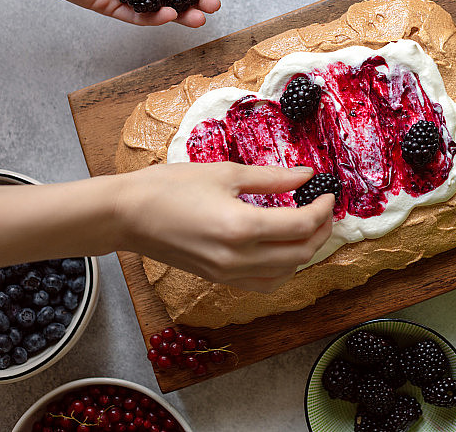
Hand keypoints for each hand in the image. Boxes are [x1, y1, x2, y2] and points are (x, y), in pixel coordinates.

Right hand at [115, 163, 334, 292]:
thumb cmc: (169, 187)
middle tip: (324, 210)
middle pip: (300, 253)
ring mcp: (228, 273)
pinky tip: (282, 249)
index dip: (322, 210)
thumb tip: (306, 176)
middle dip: (320, 231)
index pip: (301, 225)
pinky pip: (264, 284)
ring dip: (304, 252)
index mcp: (242, 227)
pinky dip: (282, 270)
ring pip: (286, 273)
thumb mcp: (225, 172)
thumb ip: (271, 178)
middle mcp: (238, 257)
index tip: (328, 194)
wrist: (127, 215)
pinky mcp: (219, 279)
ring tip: (307, 228)